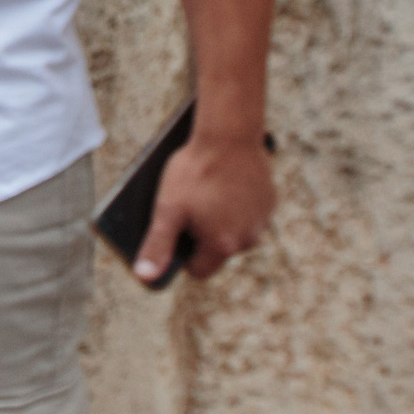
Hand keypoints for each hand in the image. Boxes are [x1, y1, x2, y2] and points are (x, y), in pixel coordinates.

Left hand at [136, 131, 275, 282]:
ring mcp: (262, 221)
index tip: (173, 235)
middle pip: (216, 250)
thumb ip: (157, 245)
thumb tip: (145, 277)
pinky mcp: (269, 202)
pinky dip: (234, 204)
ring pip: (233, 231)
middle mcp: (248, 240)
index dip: (182, 255)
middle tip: (186, 206)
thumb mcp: (167, 209)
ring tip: (202, 192)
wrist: (229, 136)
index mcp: (222, 246)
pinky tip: (219, 184)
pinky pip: (247, 213)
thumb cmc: (195, 173)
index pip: (199, 270)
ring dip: (218, 219)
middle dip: (200, 234)